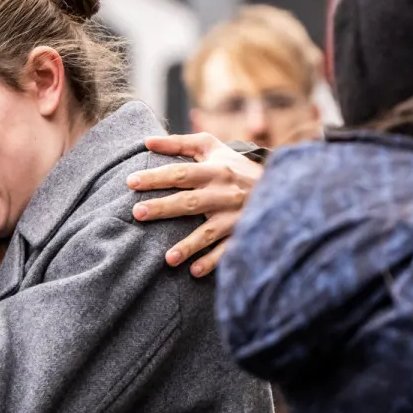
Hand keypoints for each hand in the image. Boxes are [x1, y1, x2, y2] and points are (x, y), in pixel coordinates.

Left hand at [127, 133, 263, 277]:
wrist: (282, 185)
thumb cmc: (236, 166)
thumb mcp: (212, 148)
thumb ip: (180, 144)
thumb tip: (146, 141)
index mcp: (215, 170)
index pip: (181, 173)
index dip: (156, 177)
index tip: (131, 182)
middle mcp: (224, 193)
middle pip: (190, 201)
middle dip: (163, 207)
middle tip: (137, 213)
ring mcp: (235, 217)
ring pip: (210, 232)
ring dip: (189, 245)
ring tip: (168, 259)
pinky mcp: (244, 234)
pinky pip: (228, 251)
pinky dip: (213, 262)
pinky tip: (194, 272)